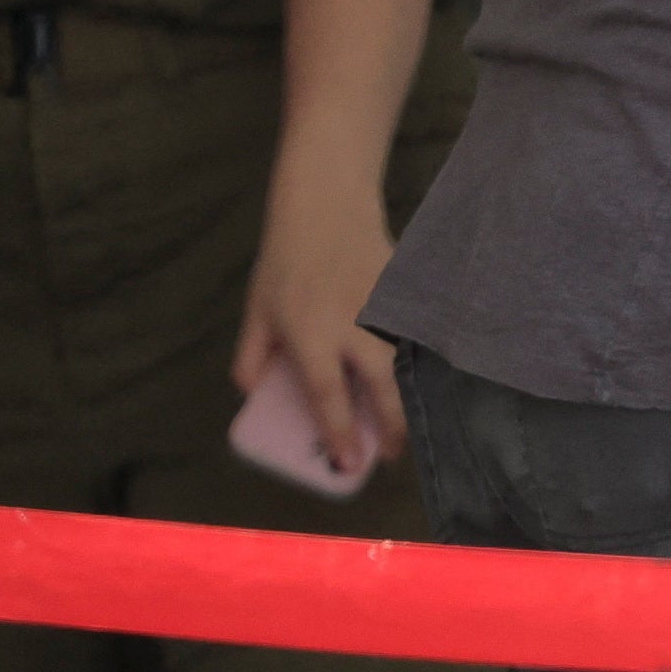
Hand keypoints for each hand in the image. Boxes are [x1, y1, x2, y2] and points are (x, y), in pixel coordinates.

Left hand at [233, 173, 404, 485]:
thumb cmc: (286, 262)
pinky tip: (419, 381)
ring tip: (406, 424)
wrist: (327, 207)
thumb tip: (254, 395)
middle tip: (391, 454)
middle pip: (381, 387)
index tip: (348, 464)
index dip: (339, 434)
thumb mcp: (257, 311)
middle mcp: (351, 326)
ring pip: (406, 365)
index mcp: (309, 333)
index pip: (326, 396)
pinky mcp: (406, 297)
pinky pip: (416, 340)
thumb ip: (251, 357)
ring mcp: (384, 310)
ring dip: (408, 398)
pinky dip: (419, 365)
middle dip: (391, 427)